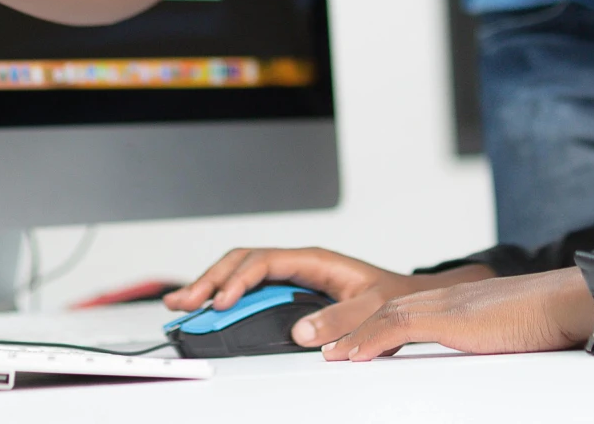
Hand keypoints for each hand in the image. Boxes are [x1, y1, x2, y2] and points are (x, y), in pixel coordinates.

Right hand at [163, 248, 493, 348]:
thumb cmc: (394, 298)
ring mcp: (292, 277)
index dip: (239, 280)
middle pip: (243, 261)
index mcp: (315, 260)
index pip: (266, 262)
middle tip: (184, 301)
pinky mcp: (290, 294)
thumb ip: (341, 320)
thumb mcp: (374, 308)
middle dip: (210, 279)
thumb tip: (301, 334)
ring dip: (211, 285)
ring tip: (183, 303)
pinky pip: (250, 289)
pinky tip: (208, 307)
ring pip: (241, 272)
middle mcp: (299, 264)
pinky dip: (225, 296)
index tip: (221, 301)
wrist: (410, 301)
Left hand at [322, 268, 593, 360]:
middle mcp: (447, 297)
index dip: (373, 324)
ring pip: (385, 314)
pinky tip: (355, 355)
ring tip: (328, 353)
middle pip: (385, 307)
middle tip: (322, 344)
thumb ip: (485, 344)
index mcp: (458, 302)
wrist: (568, 303)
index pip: (405, 308)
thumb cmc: (547, 322)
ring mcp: (448, 305)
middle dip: (350, 325)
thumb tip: (483, 360)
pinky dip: (372, 340)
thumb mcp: (505, 336)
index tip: (350, 341)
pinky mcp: (453, 318)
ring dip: (351, 334)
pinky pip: (400, 327)